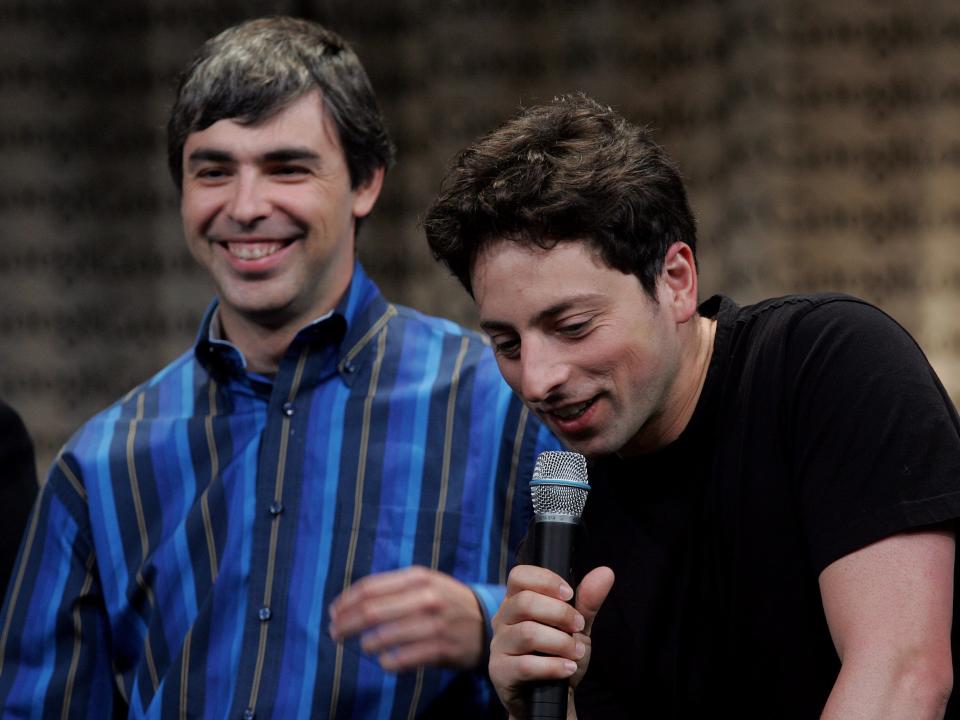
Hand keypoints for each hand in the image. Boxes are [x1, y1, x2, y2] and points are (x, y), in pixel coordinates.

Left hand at [328, 566, 484, 671]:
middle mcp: (425, 597)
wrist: (484, 620)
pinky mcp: (441, 648)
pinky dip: (387, 662)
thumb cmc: (444, 600)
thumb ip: (391, 588)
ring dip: (366, 644)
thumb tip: (348, 603)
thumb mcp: (424, 582)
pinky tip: (383, 661)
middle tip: (335, 633)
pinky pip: (403, 659)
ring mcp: (434, 623)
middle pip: (372, 611)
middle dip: (346, 624)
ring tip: (363, 646)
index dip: (345, 602)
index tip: (333, 613)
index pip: (370, 588)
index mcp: (417, 577)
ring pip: (385, 636)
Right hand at [489, 565, 614, 718]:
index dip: (546, 581)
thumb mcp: (577, 627)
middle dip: (560, 614)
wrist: (551, 697)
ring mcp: (499, 645)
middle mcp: (503, 619)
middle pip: (525, 602)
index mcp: (517, 601)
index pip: (519, 575)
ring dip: (561, 643)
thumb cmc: (558, 655)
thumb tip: (605, 573)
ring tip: (576, 652)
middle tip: (578, 627)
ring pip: (528, 633)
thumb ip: (587, 601)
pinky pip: (526, 665)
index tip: (569, 594)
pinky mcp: (500, 671)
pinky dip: (554, 666)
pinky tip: (567, 668)